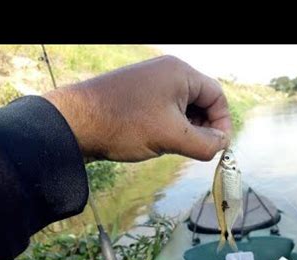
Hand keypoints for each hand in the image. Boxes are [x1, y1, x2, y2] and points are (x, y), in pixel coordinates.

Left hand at [44, 55, 231, 161]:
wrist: (74, 124)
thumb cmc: (124, 125)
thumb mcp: (172, 137)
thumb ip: (206, 144)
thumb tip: (222, 146)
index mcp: (179, 73)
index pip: (217, 96)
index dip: (222, 123)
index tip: (218, 147)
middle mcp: (167, 72)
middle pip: (202, 100)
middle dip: (204, 127)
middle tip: (196, 149)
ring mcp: (151, 82)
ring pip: (184, 107)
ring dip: (187, 128)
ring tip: (176, 146)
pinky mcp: (139, 94)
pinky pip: (167, 109)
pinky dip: (171, 126)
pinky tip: (161, 140)